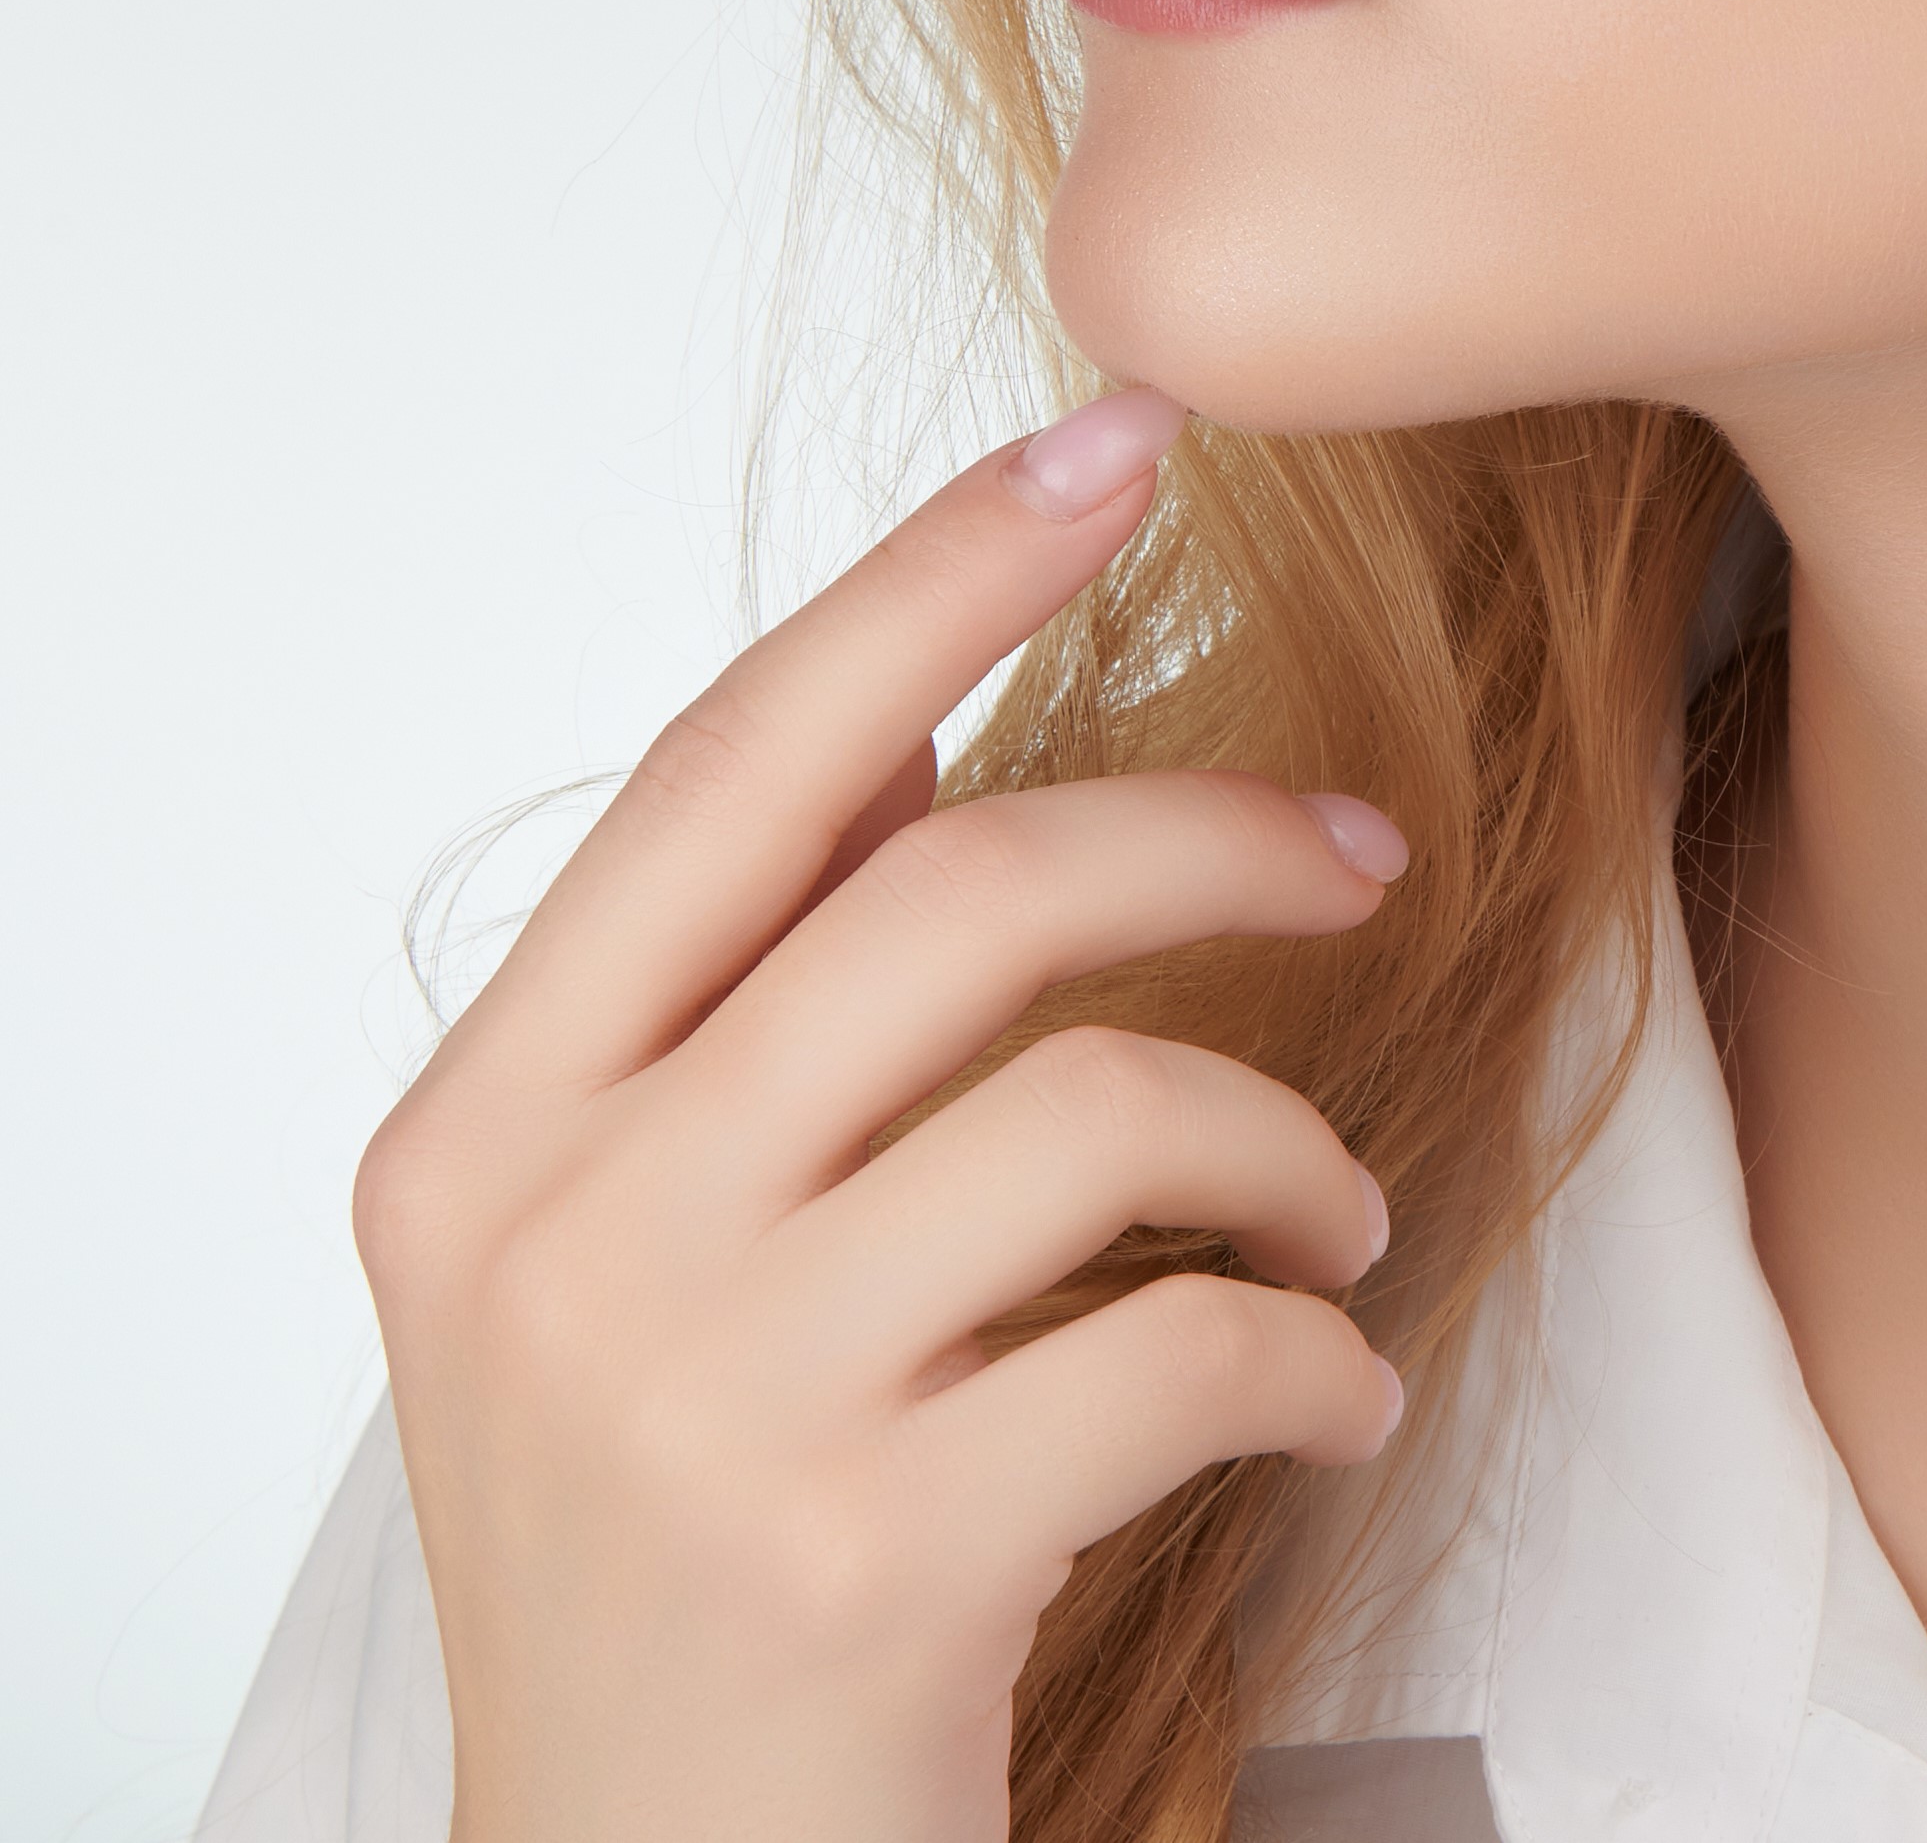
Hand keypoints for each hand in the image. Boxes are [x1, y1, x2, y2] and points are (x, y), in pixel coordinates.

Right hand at [351, 391, 1407, 1842]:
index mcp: (485, 1131)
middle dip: (1218, 834)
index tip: (1121, 435)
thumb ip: (742, 991)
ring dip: (1289, 1145)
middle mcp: (558, 1241)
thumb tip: (909, 719)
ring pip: (1106, 1100)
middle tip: (1369, 855)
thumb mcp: (623, 1258)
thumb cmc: (678, 1547)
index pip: (738, 764)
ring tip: (1333, 1220)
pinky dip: (1311, 1355)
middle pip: (965, 889)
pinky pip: (1189, 1345)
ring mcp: (701, 1407)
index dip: (941, 575)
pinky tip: (1326, 1396)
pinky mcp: (867, 1564)